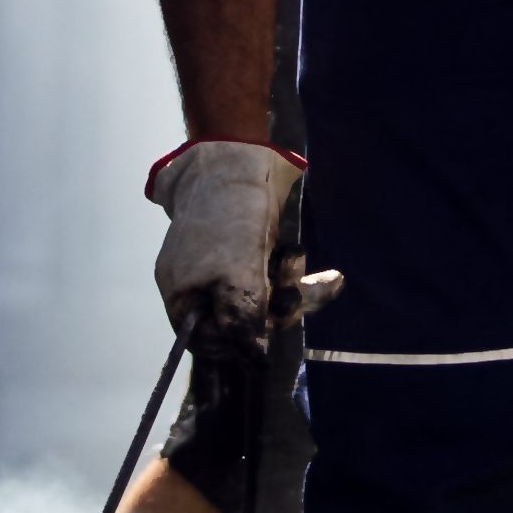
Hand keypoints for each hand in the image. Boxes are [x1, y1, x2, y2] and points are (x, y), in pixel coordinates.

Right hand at [147, 140, 305, 354]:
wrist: (240, 152)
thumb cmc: (230, 217)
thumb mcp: (237, 276)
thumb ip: (242, 320)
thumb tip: (253, 359)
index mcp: (181, 295)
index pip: (208, 342)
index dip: (240, 343)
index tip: (266, 332)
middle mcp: (199, 285)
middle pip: (240, 323)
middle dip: (272, 311)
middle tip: (293, 293)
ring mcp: (223, 266)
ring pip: (262, 301)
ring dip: (290, 290)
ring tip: (298, 260)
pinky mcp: (248, 250)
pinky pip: (272, 278)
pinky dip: (296, 275)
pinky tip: (330, 278)